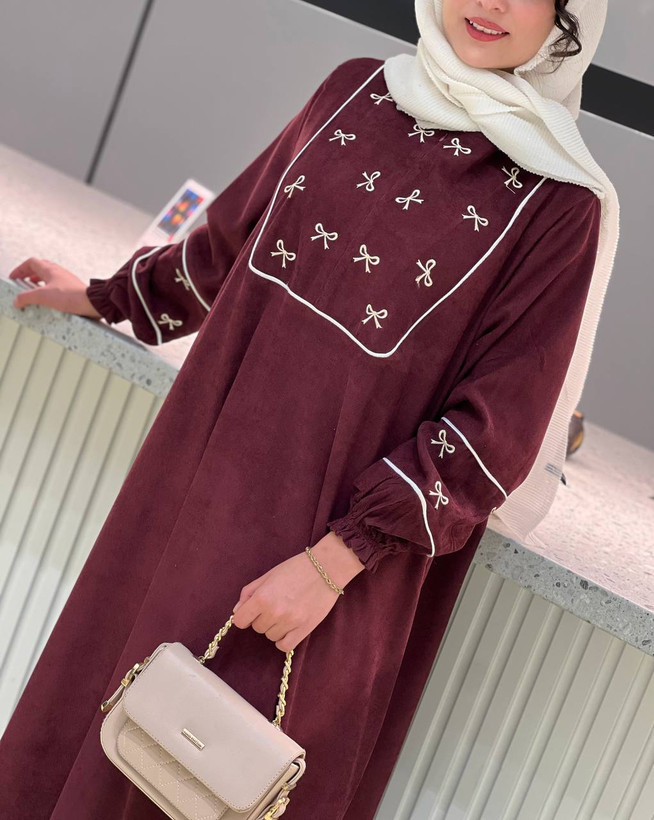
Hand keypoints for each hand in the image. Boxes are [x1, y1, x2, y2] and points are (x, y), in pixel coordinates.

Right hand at [9, 257, 101, 317]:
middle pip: (40, 268)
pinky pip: (57, 287)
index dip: (20, 269)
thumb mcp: (43, 296)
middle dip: (29, 275)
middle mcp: (59, 272)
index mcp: (50, 270)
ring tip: (34, 292)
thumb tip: (17, 300)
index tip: (14, 277)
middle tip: (23, 283)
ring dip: (39, 283)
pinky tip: (49, 300)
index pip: (31, 263)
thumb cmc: (71, 296)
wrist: (92, 303)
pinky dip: (49, 290)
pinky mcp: (72, 290)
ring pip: (49, 277)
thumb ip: (27, 297)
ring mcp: (67, 280)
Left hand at [231, 531, 364, 651]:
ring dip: (274, 627)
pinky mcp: (304, 629)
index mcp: (262, 596)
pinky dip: (283, 640)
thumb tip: (237, 610)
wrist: (326, 568)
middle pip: (256, 628)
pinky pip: (284, 646)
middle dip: (262, 618)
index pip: (240, 620)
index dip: (244, 615)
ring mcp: (290, 622)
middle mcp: (274, 611)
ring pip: (270, 636)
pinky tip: (288, 628)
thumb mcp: (269, 575)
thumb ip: (249, 592)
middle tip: (275, 605)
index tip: (251, 612)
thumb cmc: (296, 568)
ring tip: (286, 612)